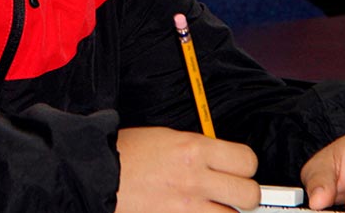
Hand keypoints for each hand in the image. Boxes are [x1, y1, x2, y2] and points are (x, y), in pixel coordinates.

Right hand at [116, 127, 259, 212]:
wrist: (95, 175)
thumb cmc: (126, 154)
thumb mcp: (167, 138)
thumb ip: (199, 150)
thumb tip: (223, 163)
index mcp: (193, 149)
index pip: (247, 161)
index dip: (244, 167)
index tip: (237, 170)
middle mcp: (195, 178)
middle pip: (249, 194)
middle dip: (243, 195)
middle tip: (230, 194)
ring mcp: (186, 207)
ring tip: (210, 208)